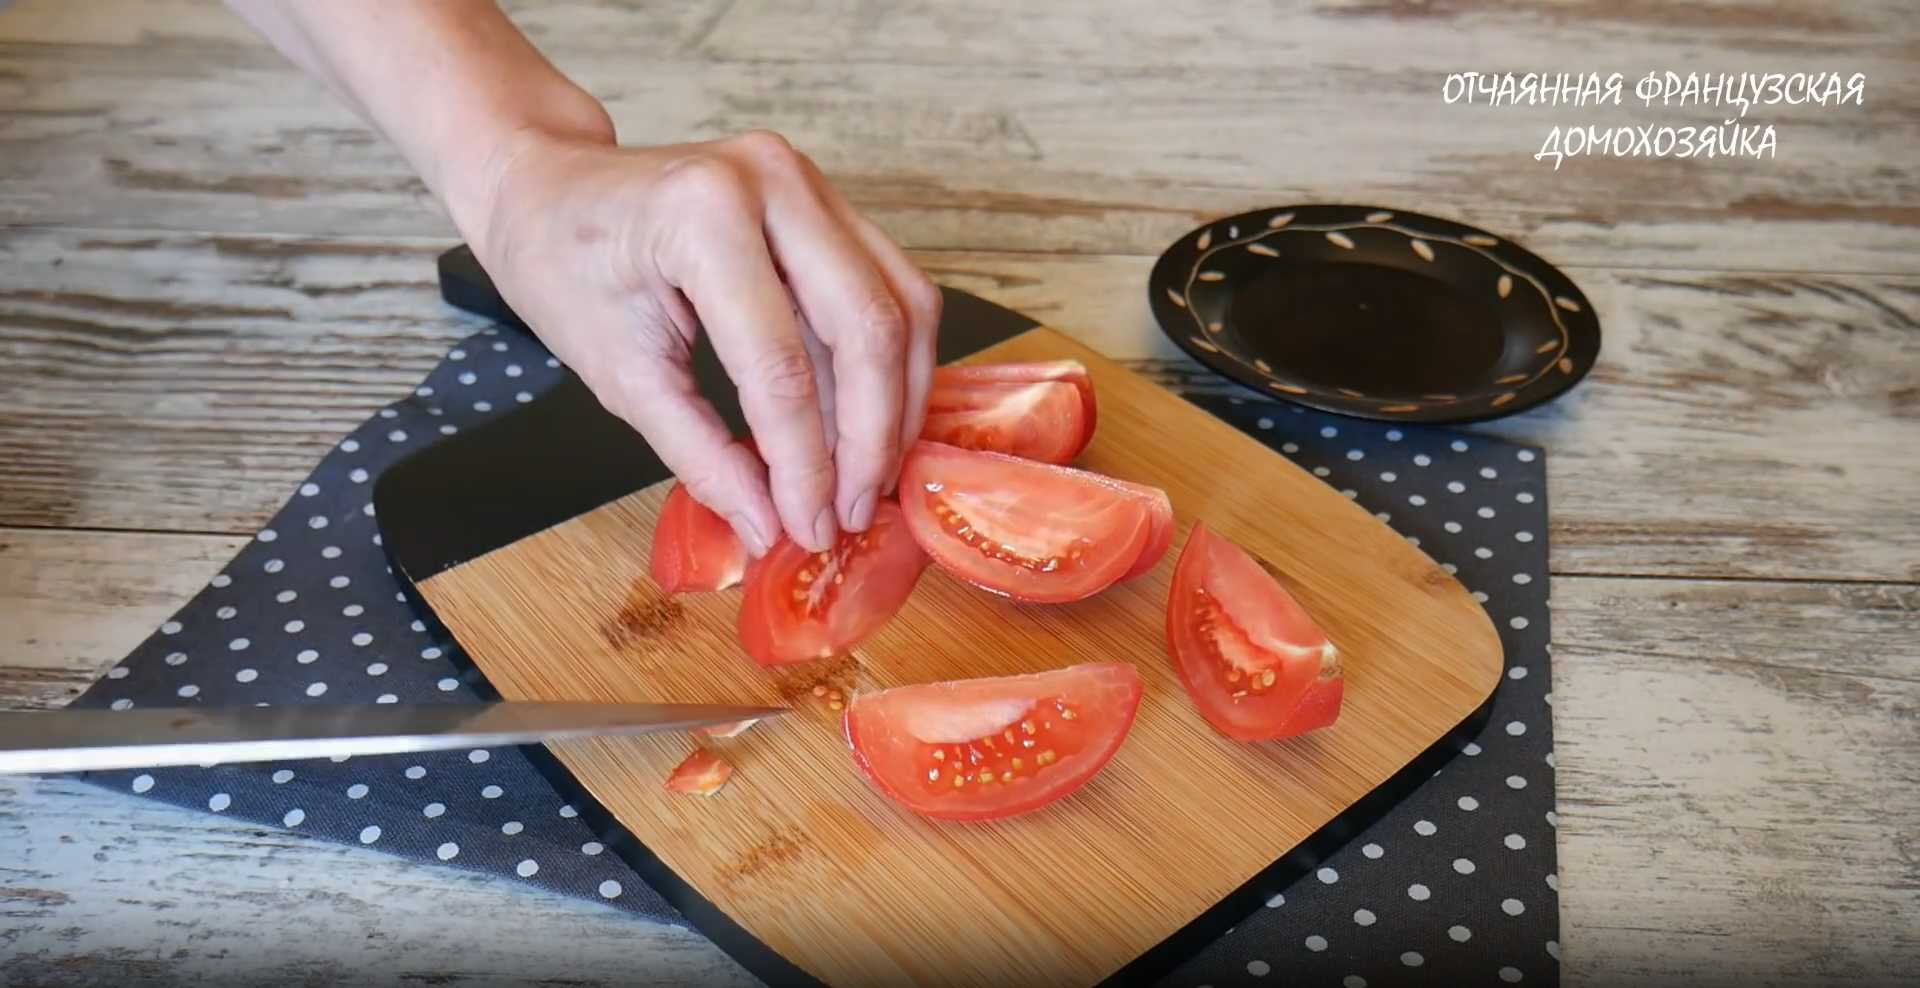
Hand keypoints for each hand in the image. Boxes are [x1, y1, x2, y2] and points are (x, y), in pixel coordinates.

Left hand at [467, 129, 941, 555]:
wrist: (551, 190)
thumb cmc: (565, 269)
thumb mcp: (619, 374)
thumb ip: (701, 454)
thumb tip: (767, 527)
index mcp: (703, 216)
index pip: (780, 364)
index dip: (804, 461)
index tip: (809, 528)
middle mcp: (773, 183)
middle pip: (867, 328)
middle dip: (870, 437)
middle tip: (851, 513)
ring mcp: (811, 185)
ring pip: (903, 305)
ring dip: (897, 403)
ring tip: (868, 478)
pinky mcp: (830, 203)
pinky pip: (892, 289)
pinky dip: (890, 366)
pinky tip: (871, 425)